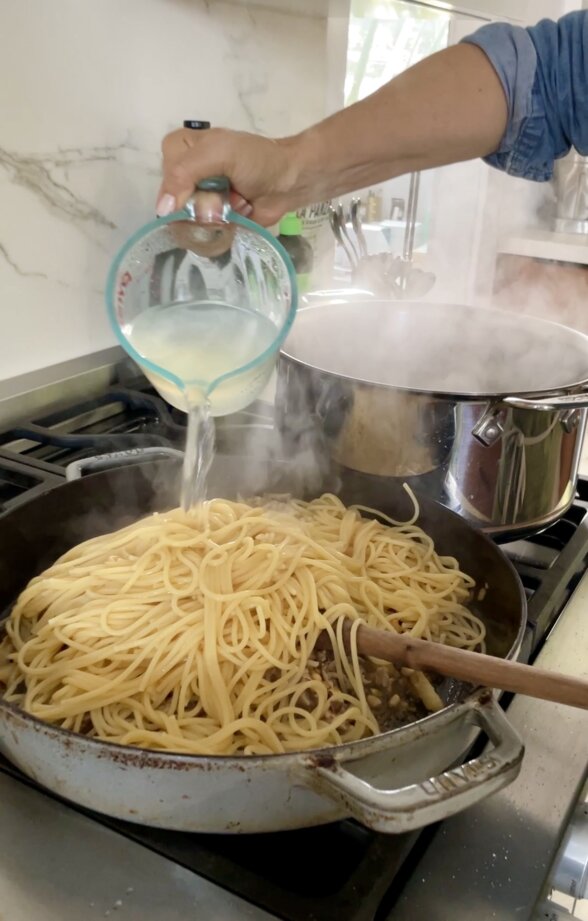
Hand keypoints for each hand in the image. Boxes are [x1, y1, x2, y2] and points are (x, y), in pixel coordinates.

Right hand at [156, 127, 299, 225]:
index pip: (164, 178)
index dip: (182, 190)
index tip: (205, 186)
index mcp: (179, 149)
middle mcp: (183, 176)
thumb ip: (184, 172)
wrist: (289, 181)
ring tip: (232, 207)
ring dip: (212, 219)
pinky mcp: (210, 221)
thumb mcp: (218, 153)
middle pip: (174, 206)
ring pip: (186, 223)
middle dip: (201, 206)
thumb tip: (163, 210)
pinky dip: (218, 231)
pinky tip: (233, 219)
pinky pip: (201, 235)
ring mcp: (197, 201)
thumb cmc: (256, 160)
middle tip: (224, 198)